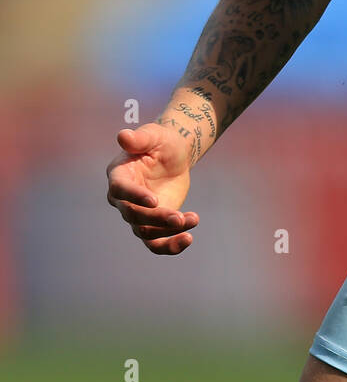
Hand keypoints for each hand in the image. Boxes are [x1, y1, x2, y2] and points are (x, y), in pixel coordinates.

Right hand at [106, 125, 199, 255]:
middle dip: (157, 218)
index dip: (135, 197)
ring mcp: (137, 213)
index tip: (155, 201)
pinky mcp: (153, 223)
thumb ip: (139, 138)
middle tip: (180, 218)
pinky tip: (188, 239)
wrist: (176, 155)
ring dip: (168, 231)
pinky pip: (156, 242)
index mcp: (119, 175)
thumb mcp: (154, 135)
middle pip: (133, 215)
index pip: (121, 190)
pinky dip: (170, 246)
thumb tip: (122, 136)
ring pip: (145, 232)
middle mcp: (122, 198)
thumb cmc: (162, 141)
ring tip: (192, 220)